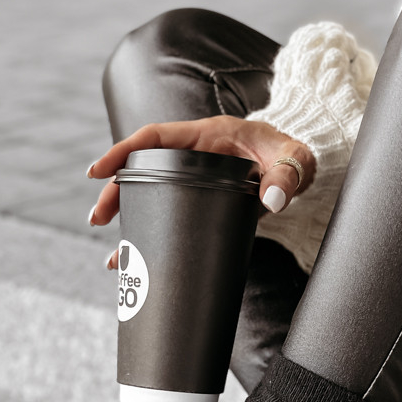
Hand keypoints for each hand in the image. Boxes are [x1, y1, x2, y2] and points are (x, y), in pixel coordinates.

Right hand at [86, 116, 315, 267]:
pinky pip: (168, 218)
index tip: (99, 171)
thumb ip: (287, 176)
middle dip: (116, 194)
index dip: (124, 152)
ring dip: (128, 222)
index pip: (155, 138)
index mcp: (206, 136)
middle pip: (142, 171)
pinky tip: (135, 265)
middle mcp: (194, 157)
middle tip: (97, 219)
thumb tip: (273, 199)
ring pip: (150, 198)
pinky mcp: (201, 204)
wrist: (303, 169)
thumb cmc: (296, 156)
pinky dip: (151, 240)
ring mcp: (195, 182)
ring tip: (113, 256)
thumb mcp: (295, 161)